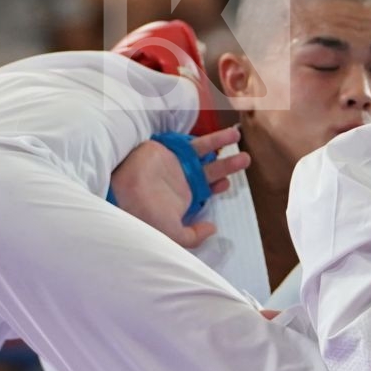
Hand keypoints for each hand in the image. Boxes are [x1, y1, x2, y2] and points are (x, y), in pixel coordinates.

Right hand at [108, 126, 249, 248]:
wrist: (124, 193)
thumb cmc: (146, 215)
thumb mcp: (173, 235)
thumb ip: (194, 236)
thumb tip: (213, 229)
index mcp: (184, 198)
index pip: (207, 191)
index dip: (220, 186)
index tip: (229, 184)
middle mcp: (183, 180)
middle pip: (211, 171)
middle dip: (229, 166)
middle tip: (246, 159)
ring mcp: (177, 163)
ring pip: (205, 153)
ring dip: (222, 145)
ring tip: (238, 138)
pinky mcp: (172, 150)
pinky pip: (194, 142)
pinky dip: (211, 139)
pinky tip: (225, 134)